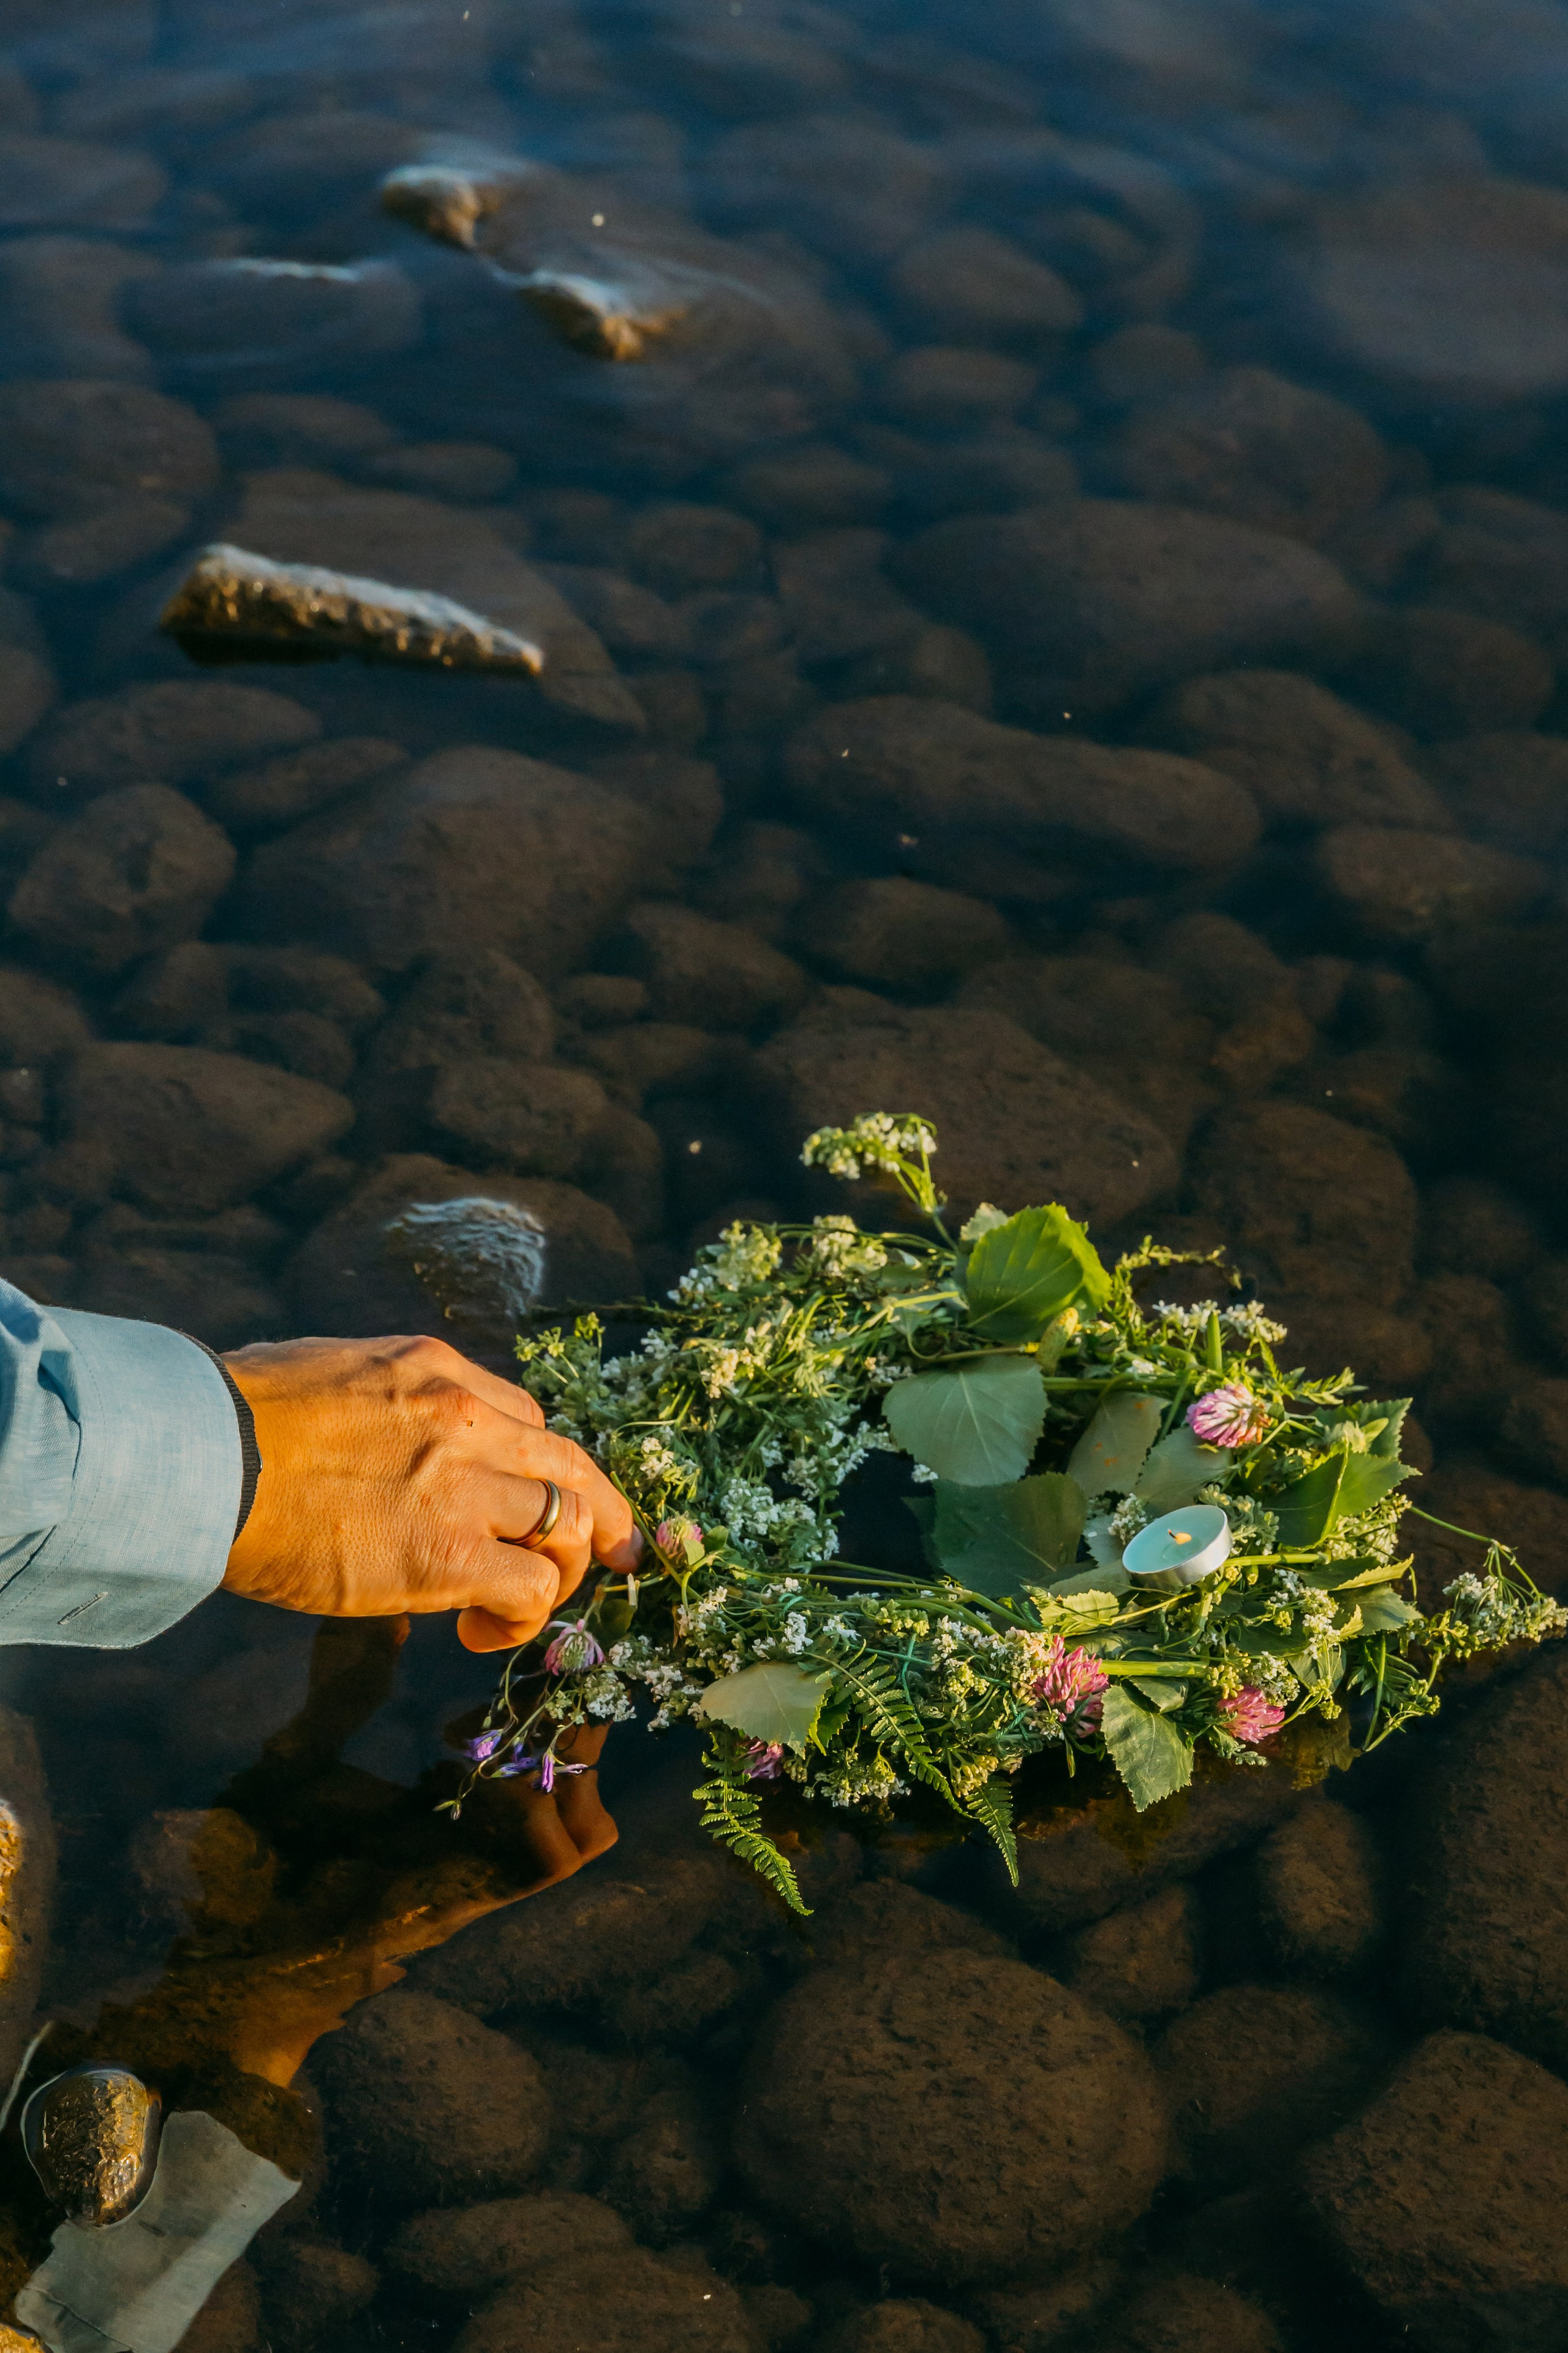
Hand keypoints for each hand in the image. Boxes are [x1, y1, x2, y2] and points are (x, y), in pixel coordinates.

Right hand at [220, 1333, 639, 1650]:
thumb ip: (375, 1404)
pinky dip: (526, 1617)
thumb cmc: (234, 1419)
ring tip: (521, 1607)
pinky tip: (483, 1633)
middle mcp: (467, 1419)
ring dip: (564, 1572)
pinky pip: (535, 1589)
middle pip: (574, 1463)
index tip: (531, 1503)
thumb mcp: (328, 1374)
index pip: (524, 1415)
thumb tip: (367, 1434)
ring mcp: (466, 1486)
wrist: (204, 1457)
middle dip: (605, 1514)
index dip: (537, 1467)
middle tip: (618, 1555)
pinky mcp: (451, 1556)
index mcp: (436, 1371)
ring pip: (573, 1523)